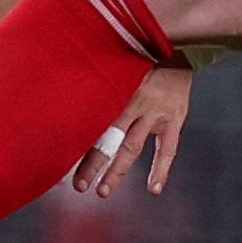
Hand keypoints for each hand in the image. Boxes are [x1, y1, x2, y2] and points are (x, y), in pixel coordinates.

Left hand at [69, 64, 192, 199]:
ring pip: (132, 146)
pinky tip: (154, 188)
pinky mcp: (174, 119)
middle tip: (79, 185)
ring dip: (117, 170)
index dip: (79, 140)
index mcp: (118, 88)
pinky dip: (161, 169)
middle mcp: (136, 102)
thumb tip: (67, 95)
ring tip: (103, 191)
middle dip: (93, 163)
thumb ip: (100, 82)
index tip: (62, 158)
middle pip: (110, 137)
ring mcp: (156, 113)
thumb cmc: (142, 60)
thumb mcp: (118, 66)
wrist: (179, 51)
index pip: (94, 119)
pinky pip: (168, 149)